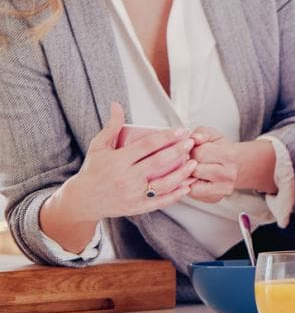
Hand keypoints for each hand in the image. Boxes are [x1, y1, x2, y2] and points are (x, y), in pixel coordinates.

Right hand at [61, 103, 196, 220]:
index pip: (147, 146)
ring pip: (163, 184)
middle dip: (178, 151)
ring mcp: (133, 195)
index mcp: (118, 161)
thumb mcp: (99, 147)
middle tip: (191, 142)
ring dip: (182, 173)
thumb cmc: (93, 170)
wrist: (82, 201)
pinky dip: (176, 195)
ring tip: (194, 163)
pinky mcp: (137, 207)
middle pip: (158, 163)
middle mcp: (126, 178)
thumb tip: (116, 105)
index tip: (181, 130)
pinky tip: (188, 185)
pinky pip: (161, 201)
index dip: (166, 137)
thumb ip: (111, 127)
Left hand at [186, 127, 241, 202]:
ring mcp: (223, 189)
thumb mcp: (212, 135)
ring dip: (188, 176)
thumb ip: (201, 132)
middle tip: (191, 160)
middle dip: (189, 163)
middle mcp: (229, 174)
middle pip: (195, 169)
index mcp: (229, 155)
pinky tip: (194, 179)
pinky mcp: (216, 198)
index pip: (199, 153)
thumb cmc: (220, 148)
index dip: (192, 150)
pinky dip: (189, 186)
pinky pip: (193, 194)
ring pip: (192, 184)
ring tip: (191, 170)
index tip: (193, 149)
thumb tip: (194, 138)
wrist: (236, 164)